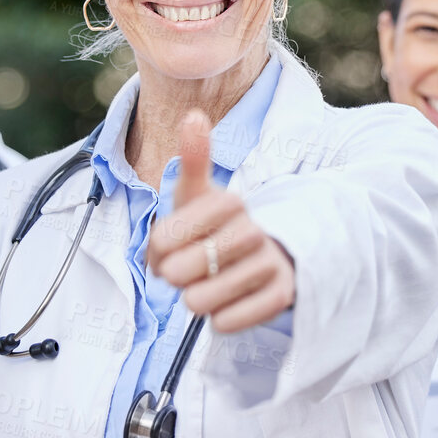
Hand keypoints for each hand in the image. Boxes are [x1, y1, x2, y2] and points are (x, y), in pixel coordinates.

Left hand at [147, 111, 295, 333]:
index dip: (157, 250)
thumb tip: (195, 116)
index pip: (164, 239)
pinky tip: (226, 304)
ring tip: (206, 286)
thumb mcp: (197, 194)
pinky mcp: (281, 295)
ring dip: (194, 300)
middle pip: (180, 272)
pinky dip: (218, 319)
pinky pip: (227, 322)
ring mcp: (269, 263)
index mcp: (229, 202)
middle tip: (186, 270)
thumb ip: (192, 160)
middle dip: (174, 277)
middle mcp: (253, 230)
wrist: (268, 254)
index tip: (167, 245)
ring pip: (201, 301)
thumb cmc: (216, 225)